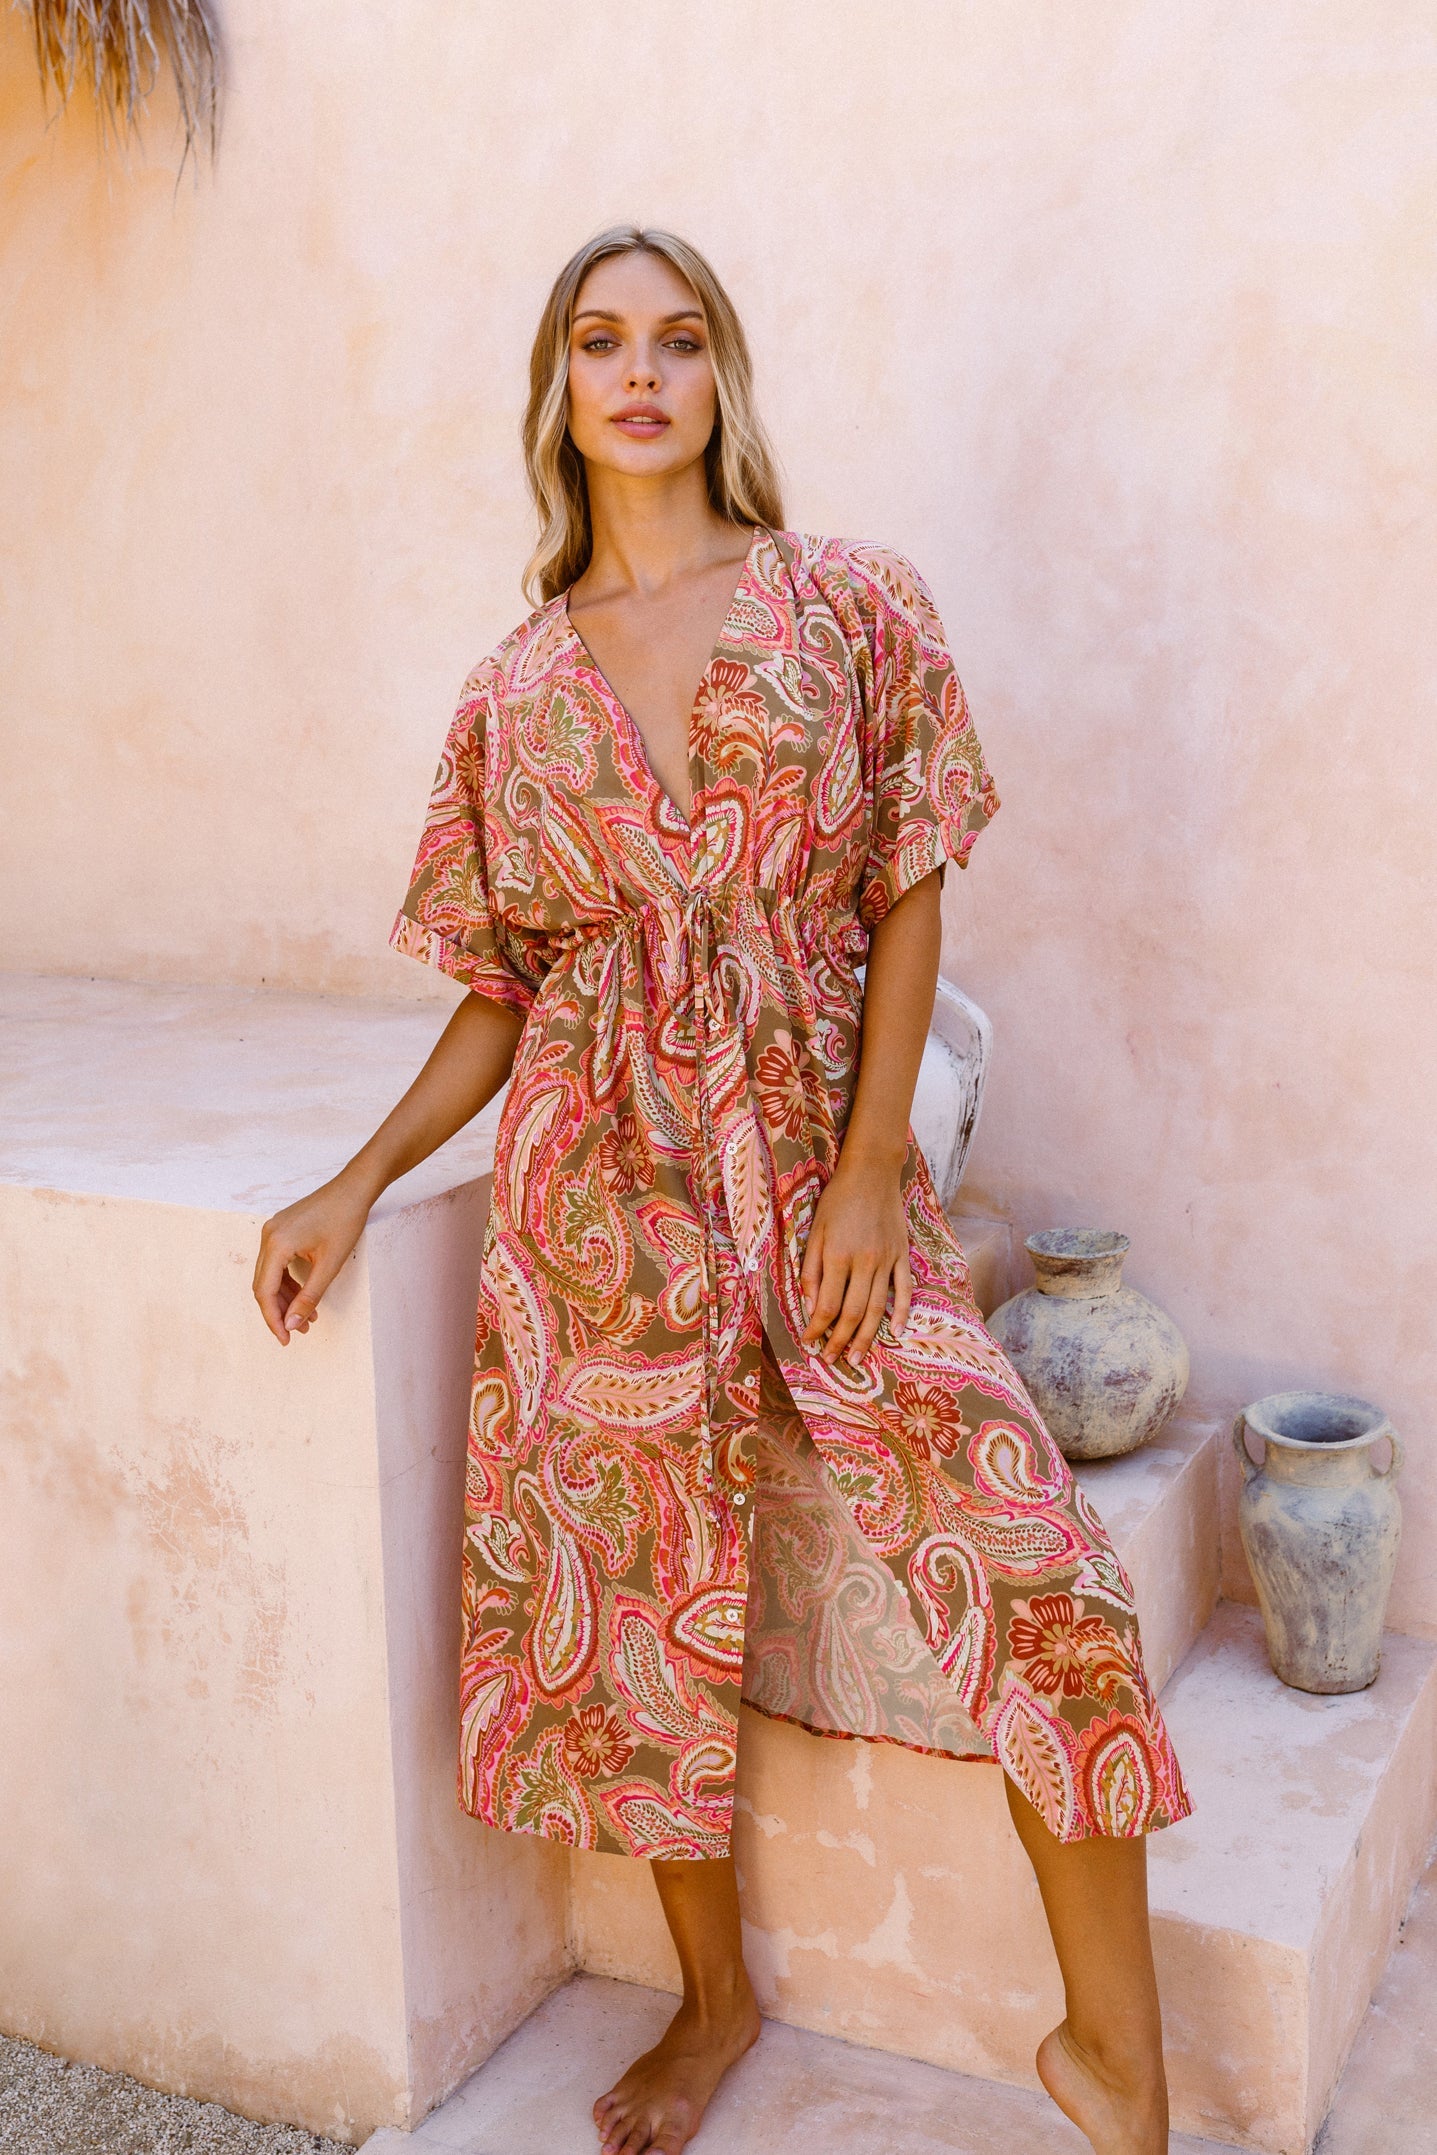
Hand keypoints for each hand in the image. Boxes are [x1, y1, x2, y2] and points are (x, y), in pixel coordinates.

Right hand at [252, 1171, 374, 1344]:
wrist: (353, 1188)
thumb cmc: (345, 1220)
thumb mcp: (330, 1265)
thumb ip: (309, 1296)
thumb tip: (293, 1324)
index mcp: (276, 1244)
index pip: (265, 1292)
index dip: (273, 1319)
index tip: (286, 1339)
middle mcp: (268, 1236)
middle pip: (263, 1285)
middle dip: (279, 1312)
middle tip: (297, 1332)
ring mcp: (272, 1231)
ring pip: (270, 1275)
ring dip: (285, 1298)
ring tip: (307, 1318)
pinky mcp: (281, 1230)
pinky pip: (277, 1262)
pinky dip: (287, 1282)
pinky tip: (304, 1296)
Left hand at [799, 1151, 911, 1365]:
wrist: (871, 1173)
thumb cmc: (837, 1201)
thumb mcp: (815, 1231)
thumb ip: (811, 1269)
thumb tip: (810, 1305)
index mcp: (838, 1256)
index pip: (827, 1305)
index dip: (817, 1329)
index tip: (808, 1342)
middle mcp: (864, 1262)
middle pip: (852, 1313)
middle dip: (840, 1341)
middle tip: (832, 1360)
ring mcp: (887, 1260)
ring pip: (877, 1308)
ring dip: (867, 1336)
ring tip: (858, 1358)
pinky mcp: (902, 1255)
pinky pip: (905, 1289)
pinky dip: (902, 1313)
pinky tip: (897, 1332)